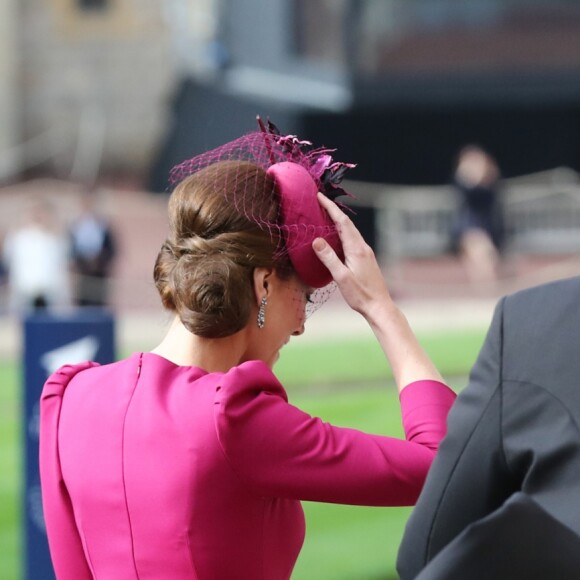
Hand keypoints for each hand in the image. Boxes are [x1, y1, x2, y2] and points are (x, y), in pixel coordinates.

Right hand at [313, 193, 443, 388]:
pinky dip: (342, 233)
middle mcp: (363, 247)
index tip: (320, 196)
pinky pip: (352, 240)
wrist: (379, 306)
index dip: (331, 208)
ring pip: (350, 231)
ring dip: (338, 221)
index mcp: (357, 248)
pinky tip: (336, 238)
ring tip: (325, 215)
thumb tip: (316, 240)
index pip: (342, 222)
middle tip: (320, 201)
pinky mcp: (365, 259)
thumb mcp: (341, 277)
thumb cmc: (360, 294)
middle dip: (333, 211)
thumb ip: (329, 258)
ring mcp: (365, 253)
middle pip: (347, 223)